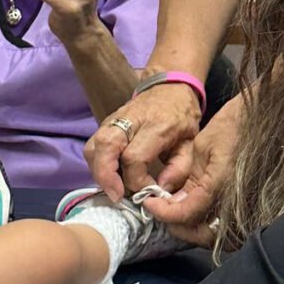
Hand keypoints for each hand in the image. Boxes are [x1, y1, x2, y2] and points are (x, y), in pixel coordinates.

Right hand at [85, 78, 201, 200]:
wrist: (170, 88)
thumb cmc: (182, 117)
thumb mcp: (190, 143)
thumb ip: (178, 169)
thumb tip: (160, 191)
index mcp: (156, 125)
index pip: (134, 157)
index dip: (137, 180)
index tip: (148, 191)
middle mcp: (131, 119)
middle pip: (106, 146)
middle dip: (106, 176)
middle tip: (117, 195)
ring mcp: (114, 118)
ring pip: (94, 145)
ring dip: (98, 171)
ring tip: (112, 187)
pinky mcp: (106, 121)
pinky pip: (93, 145)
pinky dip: (96, 163)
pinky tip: (109, 175)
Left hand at [141, 94, 242, 245]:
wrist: (263, 117)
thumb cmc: (233, 125)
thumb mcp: (204, 147)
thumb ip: (190, 179)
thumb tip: (173, 201)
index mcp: (220, 184)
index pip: (186, 213)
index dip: (163, 212)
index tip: (149, 203)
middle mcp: (235, 202)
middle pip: (202, 235)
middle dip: (178, 227)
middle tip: (162, 212)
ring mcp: (248, 207)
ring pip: (218, 237)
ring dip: (195, 232)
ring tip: (178, 215)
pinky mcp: (254, 207)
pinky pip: (230, 230)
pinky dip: (211, 229)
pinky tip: (199, 215)